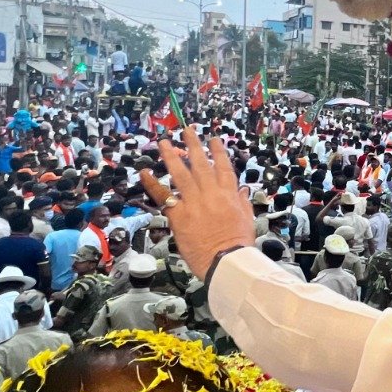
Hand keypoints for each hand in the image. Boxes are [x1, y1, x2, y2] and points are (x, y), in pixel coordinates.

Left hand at [139, 127, 254, 277]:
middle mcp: (211, 193)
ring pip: (180, 174)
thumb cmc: (238, 243)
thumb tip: (241, 190)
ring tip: (163, 142)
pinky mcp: (178, 215)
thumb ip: (242, 202)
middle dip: (193, 145)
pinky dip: (153, 183)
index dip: (218, 151)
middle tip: (187, 131)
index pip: (223, 167)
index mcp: (229, 194)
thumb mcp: (247, 219)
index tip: (213, 139)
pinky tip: (144, 172)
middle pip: (200, 164)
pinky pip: (163, 196)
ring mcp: (193, 202)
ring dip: (171, 156)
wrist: (224, 260)